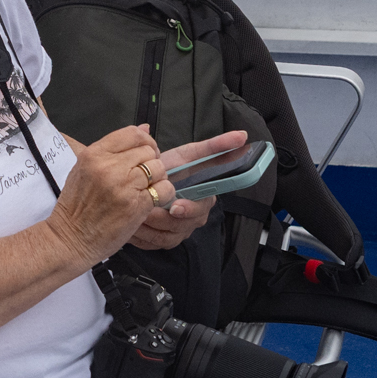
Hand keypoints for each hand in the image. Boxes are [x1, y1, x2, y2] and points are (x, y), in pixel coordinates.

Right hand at [46, 125, 179, 268]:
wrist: (70, 239)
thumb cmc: (76, 207)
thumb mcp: (84, 169)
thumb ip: (113, 149)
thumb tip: (145, 129)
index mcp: (94, 154)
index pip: (132, 133)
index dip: (145, 142)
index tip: (144, 155)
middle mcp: (108, 166)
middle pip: (148, 151)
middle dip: (151, 163)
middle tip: (143, 178)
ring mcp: (123, 185)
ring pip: (159, 168)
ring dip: (158, 179)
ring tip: (146, 190)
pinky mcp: (136, 205)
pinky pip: (163, 189)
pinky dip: (162, 194)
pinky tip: (151, 201)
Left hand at [128, 132, 247, 249]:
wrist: (144, 182)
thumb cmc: (168, 168)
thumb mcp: (189, 154)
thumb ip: (215, 146)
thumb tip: (242, 135)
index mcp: (204, 196)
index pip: (204, 205)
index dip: (191, 208)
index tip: (175, 206)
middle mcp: (195, 215)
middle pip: (185, 224)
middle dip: (165, 219)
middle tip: (148, 212)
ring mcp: (182, 228)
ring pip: (170, 235)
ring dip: (151, 226)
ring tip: (136, 214)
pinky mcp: (167, 238)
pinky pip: (157, 242)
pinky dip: (144, 236)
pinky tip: (133, 226)